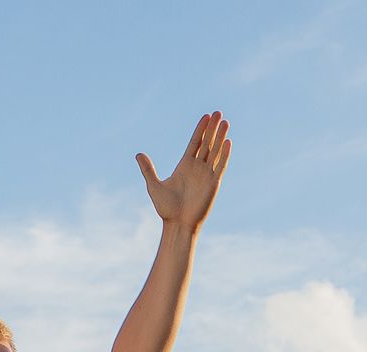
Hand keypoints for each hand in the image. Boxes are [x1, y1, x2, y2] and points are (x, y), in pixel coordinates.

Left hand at [139, 112, 232, 230]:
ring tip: (225, 122)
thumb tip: (138, 154)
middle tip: (218, 112)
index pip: (195, 142)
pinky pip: (220, 165)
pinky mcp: (213, 184)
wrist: (178, 224)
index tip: (206, 116)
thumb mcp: (154, 185)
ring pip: (215, 151)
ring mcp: (206, 175)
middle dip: (213, 128)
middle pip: (207, 143)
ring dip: (220, 136)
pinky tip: (228, 142)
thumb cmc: (166, 208)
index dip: (201, 129)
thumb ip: (148, 169)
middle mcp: (197, 168)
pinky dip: (225, 154)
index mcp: (184, 165)